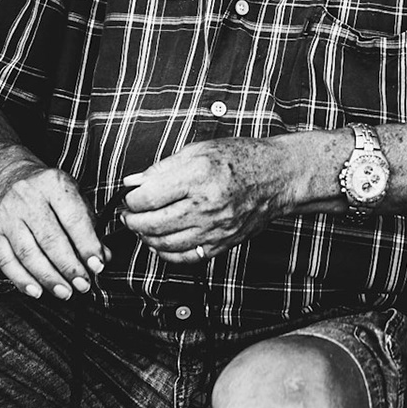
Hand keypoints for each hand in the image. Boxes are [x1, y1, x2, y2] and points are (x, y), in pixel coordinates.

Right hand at [0, 160, 104, 300]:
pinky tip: (37, 291)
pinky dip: (22, 280)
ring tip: (65, 292)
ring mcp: (7, 214)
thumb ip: (90, 226)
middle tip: (83, 285)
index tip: (97, 266)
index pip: (73, 219)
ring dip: (48, 278)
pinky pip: (6, 261)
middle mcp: (27, 197)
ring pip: (28, 253)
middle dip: (69, 267)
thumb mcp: (74, 198)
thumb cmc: (48, 192)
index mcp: (54, 184)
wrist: (8, 178)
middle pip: (50, 239)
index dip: (87, 246)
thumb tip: (104, 257)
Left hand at [121, 136, 304, 263]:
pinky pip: (185, 257)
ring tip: (143, 227)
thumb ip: (163, 168)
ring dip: (146, 238)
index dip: (130, 200)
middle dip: (132, 221)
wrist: (278, 176)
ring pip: (164, 244)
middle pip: (152, 224)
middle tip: (129, 214)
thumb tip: (134, 182)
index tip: (129, 197)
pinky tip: (162, 242)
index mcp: (198, 177)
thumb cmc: (242, 159)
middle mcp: (206, 205)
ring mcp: (215, 228)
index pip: (148, 197)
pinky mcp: (222, 243)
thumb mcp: (199, 150)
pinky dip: (166, 253)